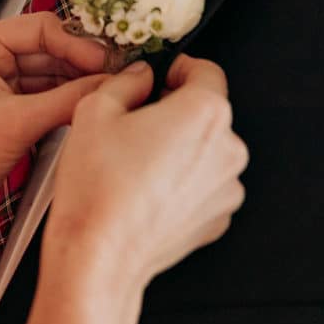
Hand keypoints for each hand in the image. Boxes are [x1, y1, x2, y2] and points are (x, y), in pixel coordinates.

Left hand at [0, 12, 112, 230]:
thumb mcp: (17, 123)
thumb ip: (68, 100)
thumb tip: (109, 82)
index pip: (41, 28)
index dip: (78, 45)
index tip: (108, 63)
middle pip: (50, 48)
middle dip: (83, 64)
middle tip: (118, 76)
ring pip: (52, 72)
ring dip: (79, 83)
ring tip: (110, 92)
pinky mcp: (9, 107)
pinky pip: (47, 94)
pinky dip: (68, 100)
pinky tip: (90, 106)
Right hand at [46, 55, 247, 287]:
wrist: (99, 256)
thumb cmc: (99, 189)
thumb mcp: (95, 109)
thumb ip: (125, 81)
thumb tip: (139, 76)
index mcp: (205, 113)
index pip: (205, 70)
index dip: (177, 68)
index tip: (160, 75)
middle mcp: (227, 150)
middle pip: (206, 113)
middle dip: (174, 111)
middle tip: (134, 121)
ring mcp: (226, 189)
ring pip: (204, 151)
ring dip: (179, 148)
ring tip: (135, 162)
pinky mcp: (216, 218)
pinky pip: (203, 185)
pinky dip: (181, 182)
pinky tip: (146, 188)